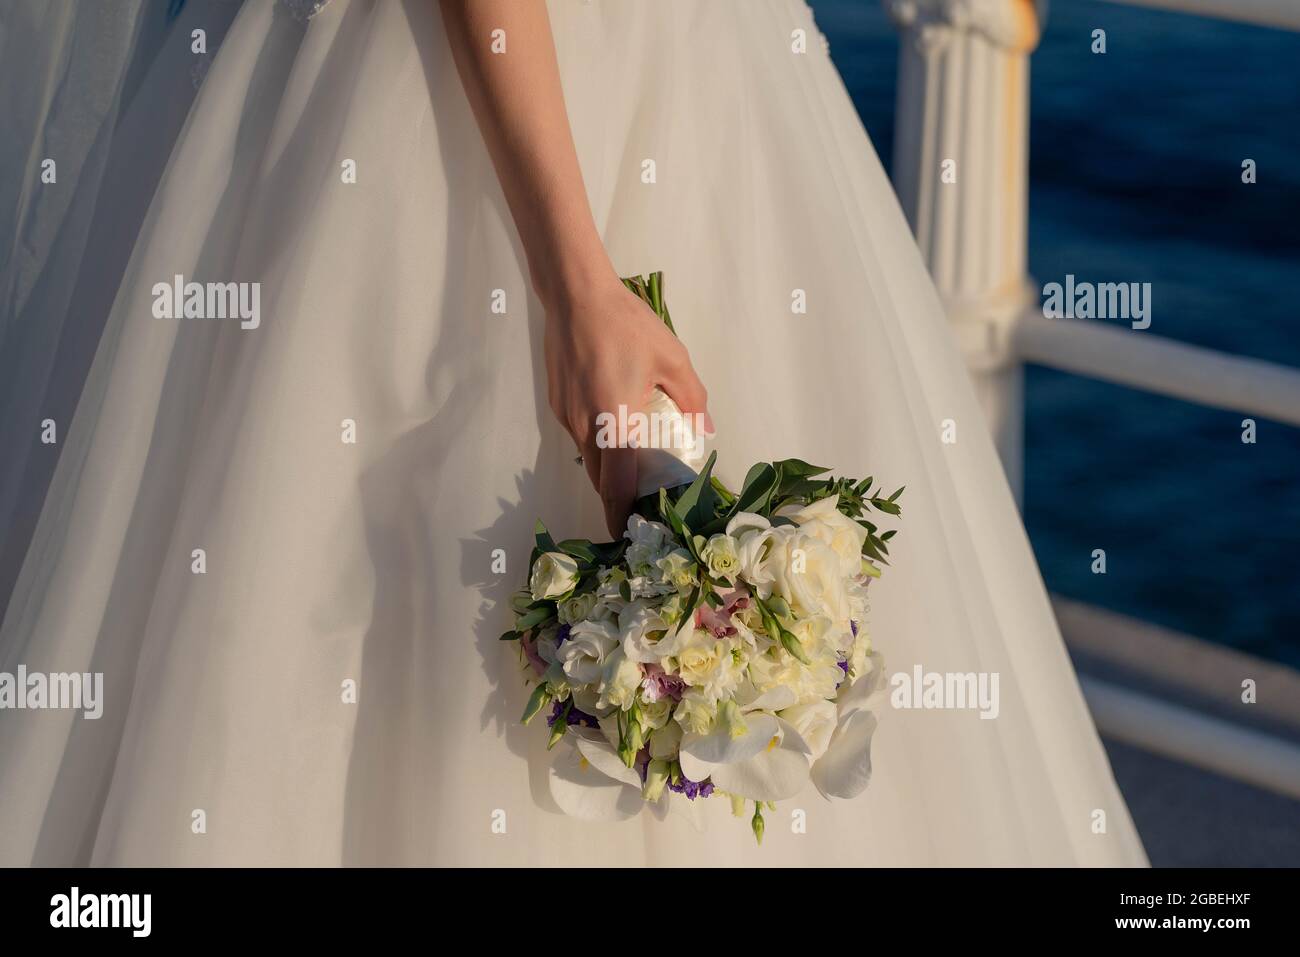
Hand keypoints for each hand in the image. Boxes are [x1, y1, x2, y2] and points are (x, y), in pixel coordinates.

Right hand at [543, 277, 712, 537]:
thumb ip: (692, 398)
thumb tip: (705, 429)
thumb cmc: (627, 326)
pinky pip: (579, 435)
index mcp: (615, 423)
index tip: (629, 534)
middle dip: (618, 498)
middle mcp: (585, 427)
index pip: (616, 486)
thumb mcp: (672, 359)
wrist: (576, 295)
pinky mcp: (557, 403)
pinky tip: (615, 425)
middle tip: (643, 504)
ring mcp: (566, 416)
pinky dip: (597, 444)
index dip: (621, 514)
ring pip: (589, 457)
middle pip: (601, 479)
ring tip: (634, 466)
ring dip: (609, 470)